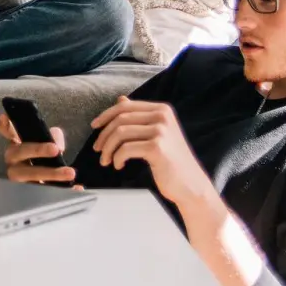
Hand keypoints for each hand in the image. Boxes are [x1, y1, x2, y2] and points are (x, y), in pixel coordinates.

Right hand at [0, 114, 78, 186]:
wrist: (51, 182)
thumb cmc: (46, 156)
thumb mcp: (51, 142)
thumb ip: (54, 137)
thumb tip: (58, 146)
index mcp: (17, 143)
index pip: (7, 131)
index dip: (4, 125)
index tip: (4, 118)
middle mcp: (13, 159)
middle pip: (20, 152)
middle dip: (38, 149)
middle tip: (55, 149)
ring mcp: (18, 177)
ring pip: (30, 175)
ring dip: (51, 173)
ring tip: (69, 173)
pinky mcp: (28, 193)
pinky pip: (43, 191)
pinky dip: (60, 189)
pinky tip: (75, 188)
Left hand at [90, 98, 211, 208]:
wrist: (190, 185)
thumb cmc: (171, 161)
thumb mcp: (156, 134)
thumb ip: (139, 117)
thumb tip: (120, 99)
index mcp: (162, 109)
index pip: (125, 106)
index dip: (106, 115)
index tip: (94, 127)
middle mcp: (162, 116)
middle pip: (120, 119)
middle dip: (104, 135)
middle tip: (98, 150)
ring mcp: (161, 131)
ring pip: (120, 133)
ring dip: (108, 149)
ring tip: (106, 161)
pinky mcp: (157, 147)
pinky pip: (126, 149)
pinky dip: (117, 158)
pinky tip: (119, 166)